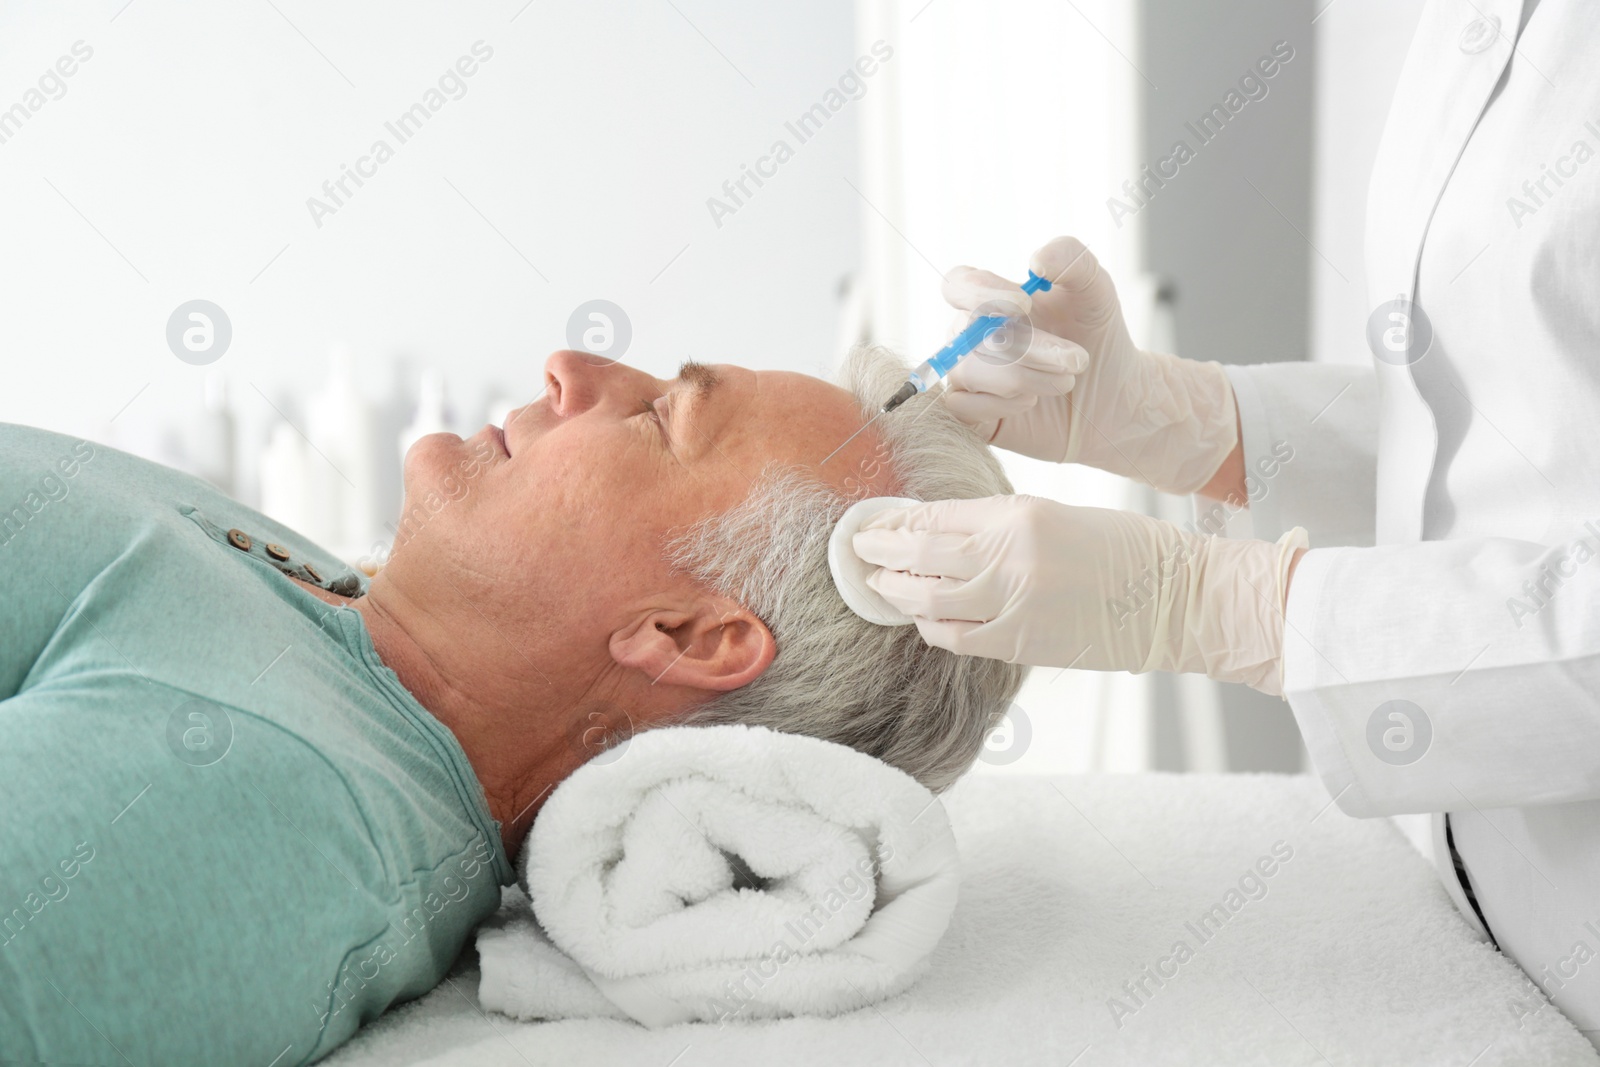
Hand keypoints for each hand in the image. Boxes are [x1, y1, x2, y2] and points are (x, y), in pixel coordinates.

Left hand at [852, 494, 1307, 694]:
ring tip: (878, 586)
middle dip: (881, 555)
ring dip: (897, 593)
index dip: (895, 523)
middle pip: (922, 556)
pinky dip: (934, 627)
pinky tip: (923, 620)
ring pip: (930, 600)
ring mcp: (1014, 604)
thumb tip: (943, 532)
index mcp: (1020, 515)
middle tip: (856, 552)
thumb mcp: (1057, 515)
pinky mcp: (1024, 643)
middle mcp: (1010, 558)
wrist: (1179, 598)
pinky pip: (959, 637)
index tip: (870, 523)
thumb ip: (999, 523)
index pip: (936, 517)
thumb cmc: (1125, 549)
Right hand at [942, 236, 1238, 495]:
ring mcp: (965, 374)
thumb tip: (1036, 260)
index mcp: (990, 298)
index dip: (980, 293)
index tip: (1024, 305)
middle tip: (1076, 359)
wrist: (1111, 398)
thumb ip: (1071, 260)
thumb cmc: (1097, 338)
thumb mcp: (1095, 290)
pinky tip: (1033, 402)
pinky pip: (964, 407)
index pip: (957, 284)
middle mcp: (969, 335)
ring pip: (969, 371)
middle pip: (970, 334)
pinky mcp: (968, 414)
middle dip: (1028, 347)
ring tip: (1065, 381)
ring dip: (1026, 377)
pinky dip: (1005, 405)